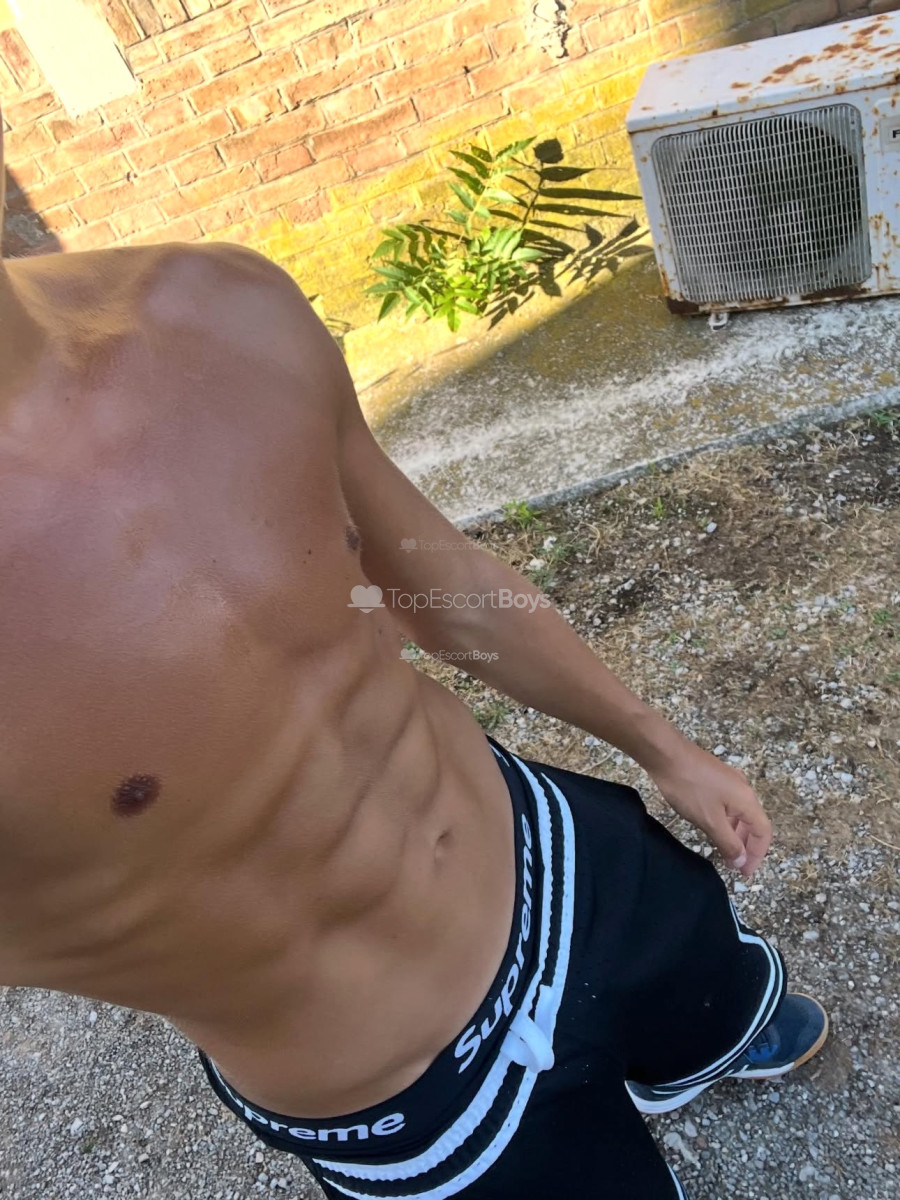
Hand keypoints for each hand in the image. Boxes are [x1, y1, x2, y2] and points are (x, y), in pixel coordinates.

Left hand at [647, 740, 771, 876]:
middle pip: (753, 822)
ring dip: (735, 834)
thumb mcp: (709, 820)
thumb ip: (728, 843)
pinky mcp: (714, 777)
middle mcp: (743, 789)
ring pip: (739, 813)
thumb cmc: (688, 787)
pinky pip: (727, 805)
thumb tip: (742, 861)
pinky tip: (711, 827)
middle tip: (734, 865)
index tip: (745, 872)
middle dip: (746, 846)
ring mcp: (728, 781)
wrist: (665, 753)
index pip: (763, 832)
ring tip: (723, 850)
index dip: (757, 854)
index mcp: (747, 800)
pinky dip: (725, 821)